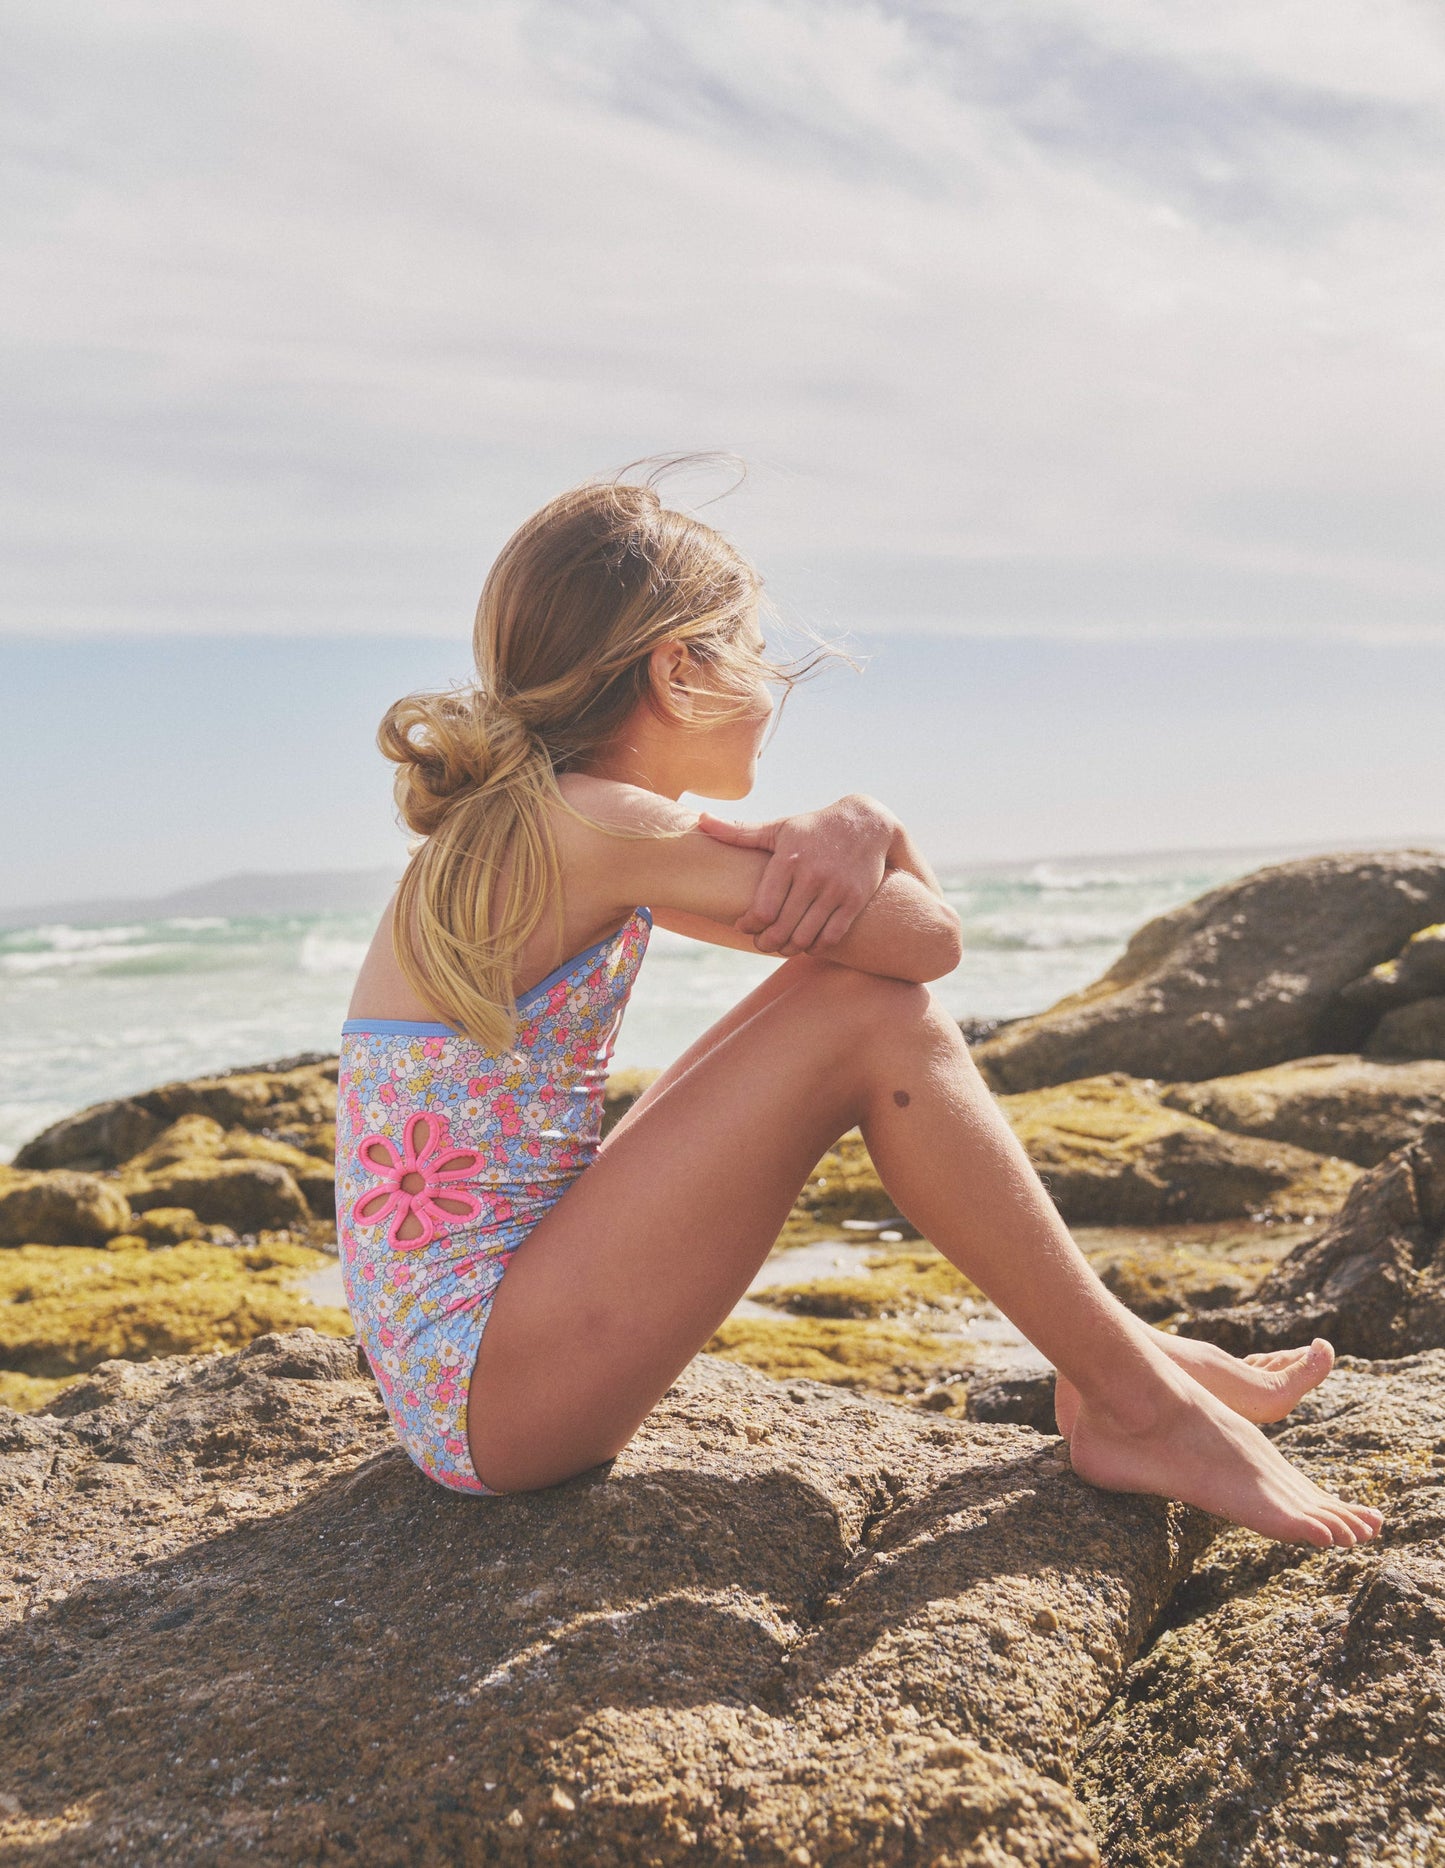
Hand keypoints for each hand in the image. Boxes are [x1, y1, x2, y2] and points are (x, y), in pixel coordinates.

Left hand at [696, 794, 897, 955]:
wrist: (866, 823)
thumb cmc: (814, 828)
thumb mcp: (778, 827)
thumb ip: (739, 832)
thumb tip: (700, 821)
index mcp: (787, 860)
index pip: (762, 909)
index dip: (749, 925)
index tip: (743, 925)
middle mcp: (811, 876)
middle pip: (781, 928)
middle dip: (766, 942)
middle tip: (761, 942)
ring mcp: (835, 890)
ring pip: (805, 937)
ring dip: (789, 948)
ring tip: (781, 945)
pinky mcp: (854, 901)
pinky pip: (831, 937)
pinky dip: (815, 947)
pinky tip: (807, 943)